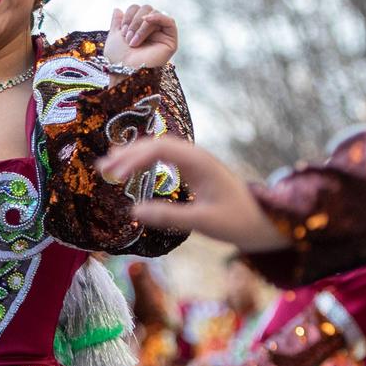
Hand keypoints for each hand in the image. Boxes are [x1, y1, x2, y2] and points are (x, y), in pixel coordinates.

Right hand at [98, 137, 283, 247]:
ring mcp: (194, 160)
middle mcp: (195, 155)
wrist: (263, 221)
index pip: (159, 148)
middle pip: (154, 143)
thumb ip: (170, 216)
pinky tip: (129, 169)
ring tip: (107, 168)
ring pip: (157, 148)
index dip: (133, 159)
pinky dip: (143, 161)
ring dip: (132, 156)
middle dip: (126, 154)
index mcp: (199, 162)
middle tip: (102, 170)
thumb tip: (133, 210)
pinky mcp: (193, 169)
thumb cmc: (237, 222)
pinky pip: (164, 157)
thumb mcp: (203, 222)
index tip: (114, 176)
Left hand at [104, 4, 176, 69]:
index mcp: (139, 29)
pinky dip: (158, 17)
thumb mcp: (114, 35)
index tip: (122, 31)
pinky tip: (148, 19)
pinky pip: (170, 22)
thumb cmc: (117, 58)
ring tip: (133, 41)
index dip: (128, 15)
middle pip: (147, 9)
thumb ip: (117, 22)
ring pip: (156, 14)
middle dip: (135, 21)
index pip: (137, 8)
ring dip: (141, 25)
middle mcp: (151, 32)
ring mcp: (162, 36)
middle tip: (128, 37)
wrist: (123, 71)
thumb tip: (117, 9)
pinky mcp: (170, 42)